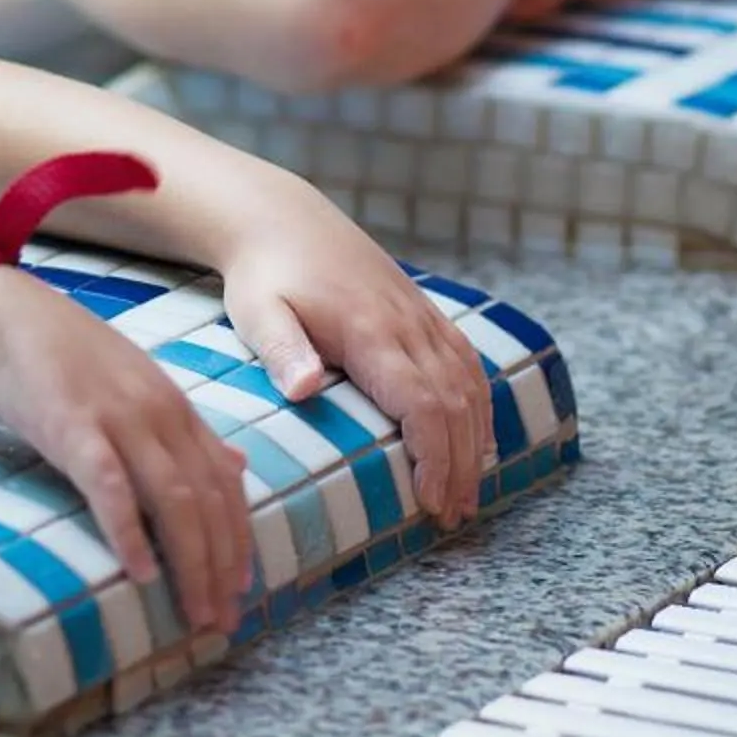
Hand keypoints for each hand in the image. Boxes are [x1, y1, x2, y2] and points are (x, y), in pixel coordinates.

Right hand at [0, 266, 252, 635]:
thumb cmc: (54, 350)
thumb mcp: (131, 383)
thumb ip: (182, 429)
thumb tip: (238, 465)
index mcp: (172, 404)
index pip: (224, 482)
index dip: (238, 539)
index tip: (241, 588)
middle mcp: (157, 411)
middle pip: (208, 500)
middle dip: (221, 565)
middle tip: (224, 620)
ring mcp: (116, 417)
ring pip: (173, 500)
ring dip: (191, 563)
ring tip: (195, 612)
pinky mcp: (71, 426)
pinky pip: (110, 487)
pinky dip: (130, 533)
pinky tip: (140, 573)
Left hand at [216, 217, 491, 531]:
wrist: (284, 220)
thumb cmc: (265, 275)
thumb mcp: (258, 311)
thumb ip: (283, 351)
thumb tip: (304, 390)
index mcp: (370, 331)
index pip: (422, 404)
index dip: (434, 458)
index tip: (431, 503)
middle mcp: (407, 324)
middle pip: (454, 403)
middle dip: (459, 465)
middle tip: (453, 516)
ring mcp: (420, 316)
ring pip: (469, 384)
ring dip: (474, 441)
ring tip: (468, 493)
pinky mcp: (423, 312)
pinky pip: (466, 361)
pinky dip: (478, 404)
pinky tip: (475, 438)